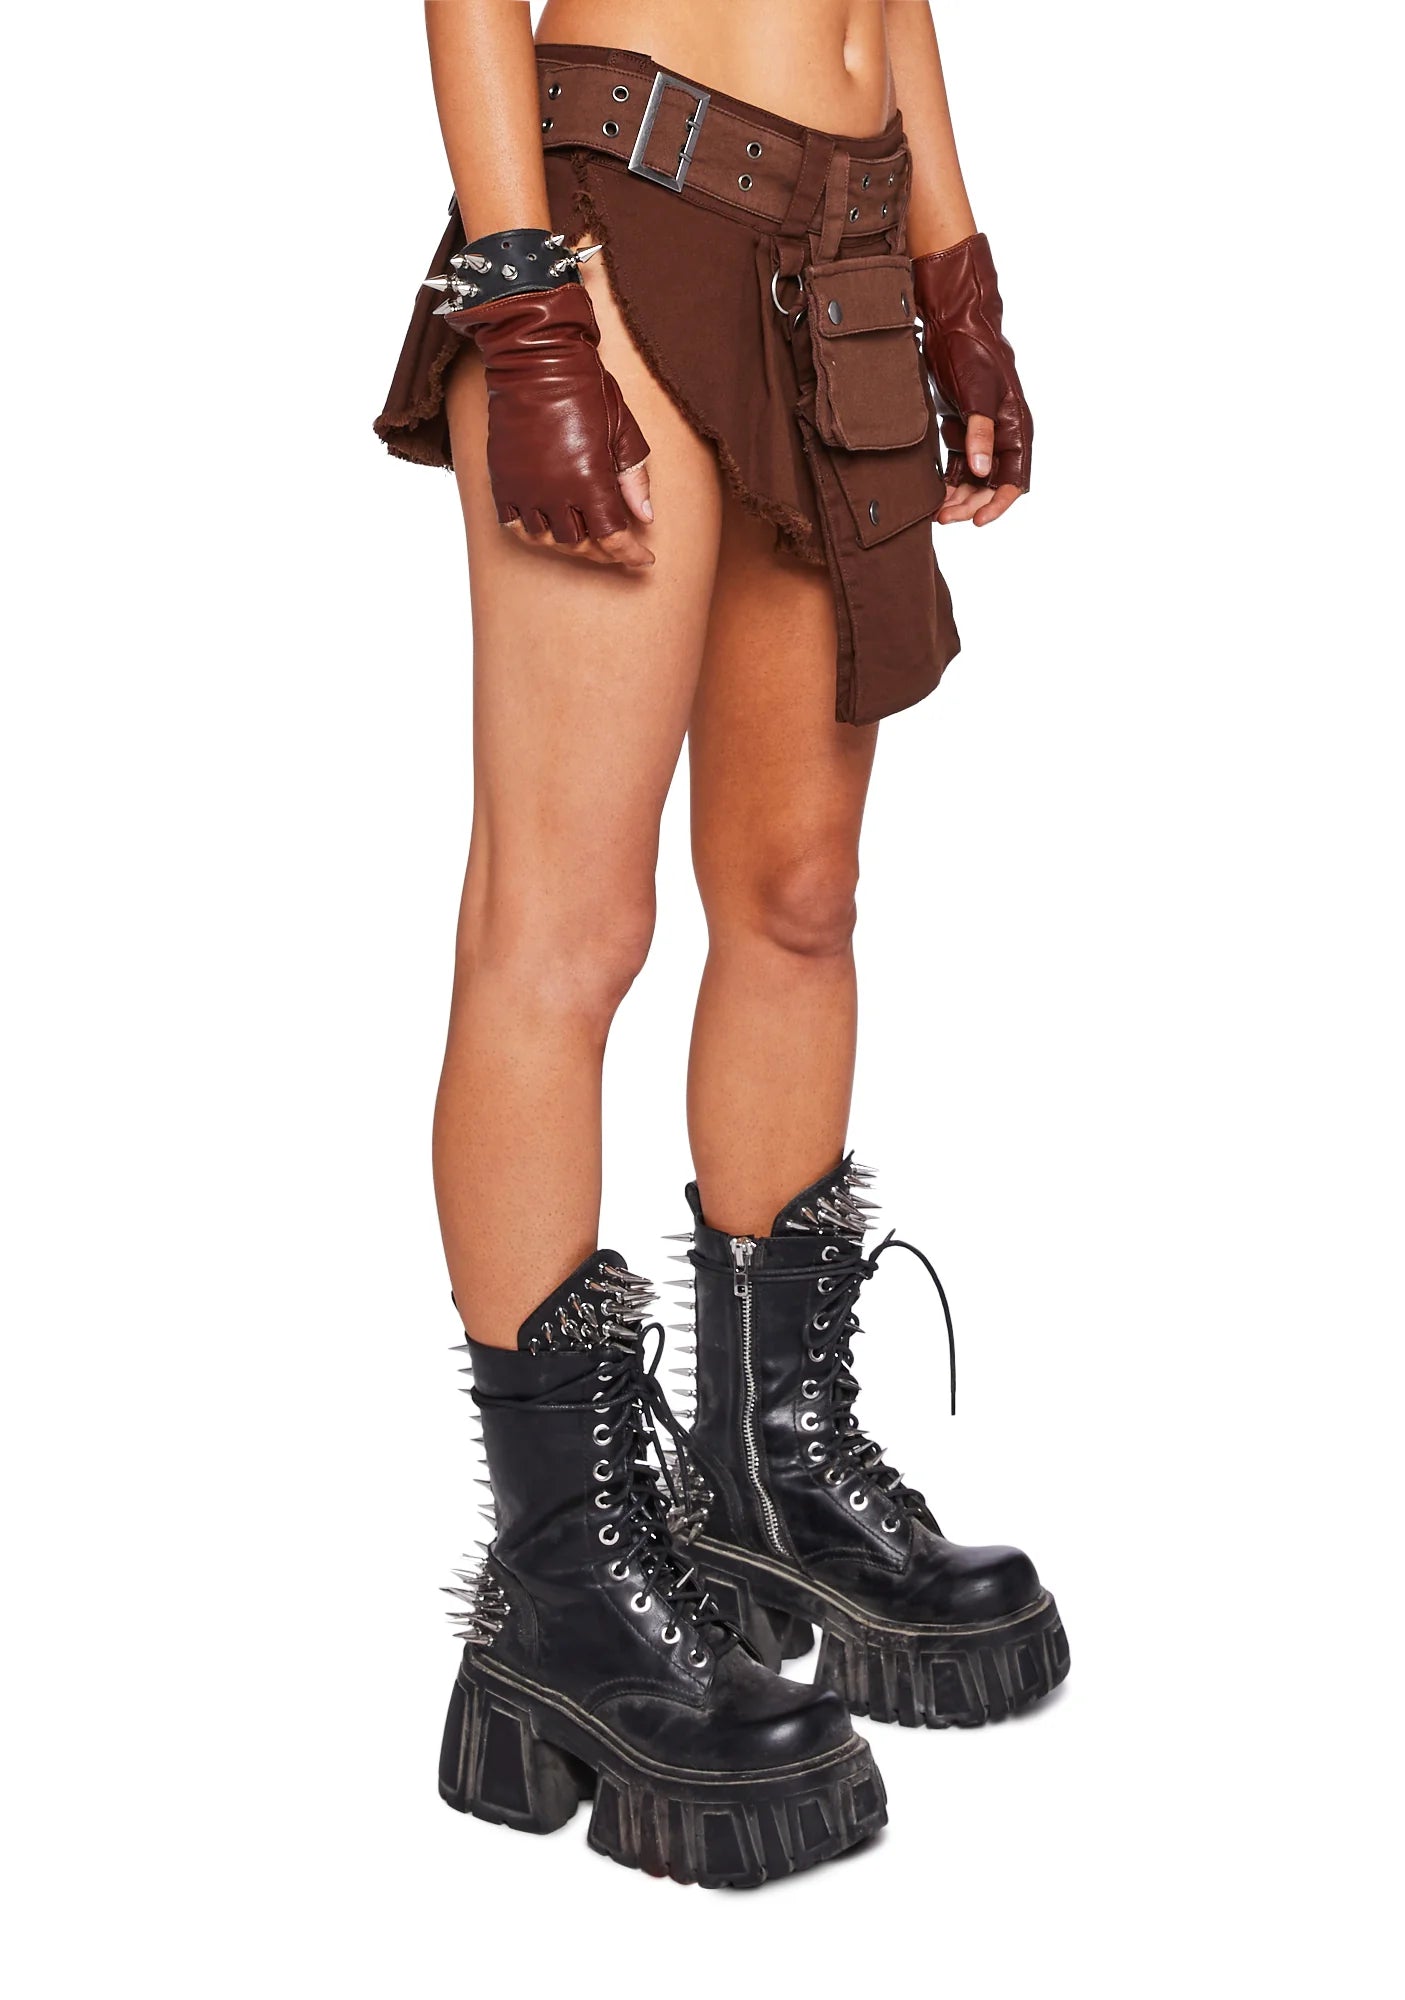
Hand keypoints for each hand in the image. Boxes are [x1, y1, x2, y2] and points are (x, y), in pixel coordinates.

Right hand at [448, 284, 654, 568]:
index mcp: (591, 481)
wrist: (535, 360)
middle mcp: (556, 493)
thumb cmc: (586, 389)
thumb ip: (634, 478)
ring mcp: (526, 489)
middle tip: (615, 545)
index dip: (630, 555)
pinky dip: (532, 530)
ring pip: (547, 539)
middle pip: (580, 544)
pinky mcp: (502, 481)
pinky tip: (547, 523)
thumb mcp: (622, 430)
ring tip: (581, 532)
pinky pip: (513, 525)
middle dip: (602, 550)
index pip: (613, 538)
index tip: (643, 560)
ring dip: (568, 541)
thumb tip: (646, 517)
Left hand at [912, 233, 1031, 530]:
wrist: (954, 323)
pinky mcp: (963, 429)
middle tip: (944, 518)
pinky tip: (932, 494)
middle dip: (970, 504)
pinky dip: (947, 481)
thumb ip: (980, 432)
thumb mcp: (977, 391)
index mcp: (1016, 427)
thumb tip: (983, 472)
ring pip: (974, 479)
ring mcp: (983, 433)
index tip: (978, 521)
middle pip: (991, 484)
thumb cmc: (972, 352)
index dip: (998, 503)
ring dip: (957, 497)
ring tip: (935, 512)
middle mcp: (1003, 435)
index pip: (1015, 478)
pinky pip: (959, 466)